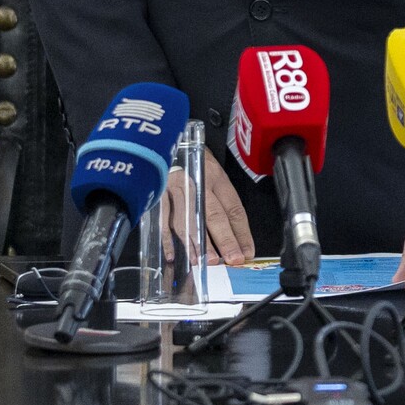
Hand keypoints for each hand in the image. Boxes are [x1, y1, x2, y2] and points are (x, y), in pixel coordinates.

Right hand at [168, 151, 256, 265]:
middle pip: (213, 214)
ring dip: (197, 243)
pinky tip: (173, 256)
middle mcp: (197, 182)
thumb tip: (234, 239)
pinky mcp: (157, 193)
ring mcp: (175, 187)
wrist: (166, 142)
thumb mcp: (213, 175)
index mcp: (216, 177)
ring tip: (206, 262)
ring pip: (189, 220)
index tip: (246, 252)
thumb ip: (221, 203)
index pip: (233, 208)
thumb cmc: (193, 164)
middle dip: (224, 240)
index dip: (241, 233)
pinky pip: (163, 220)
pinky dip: (167, 240)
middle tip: (232, 259)